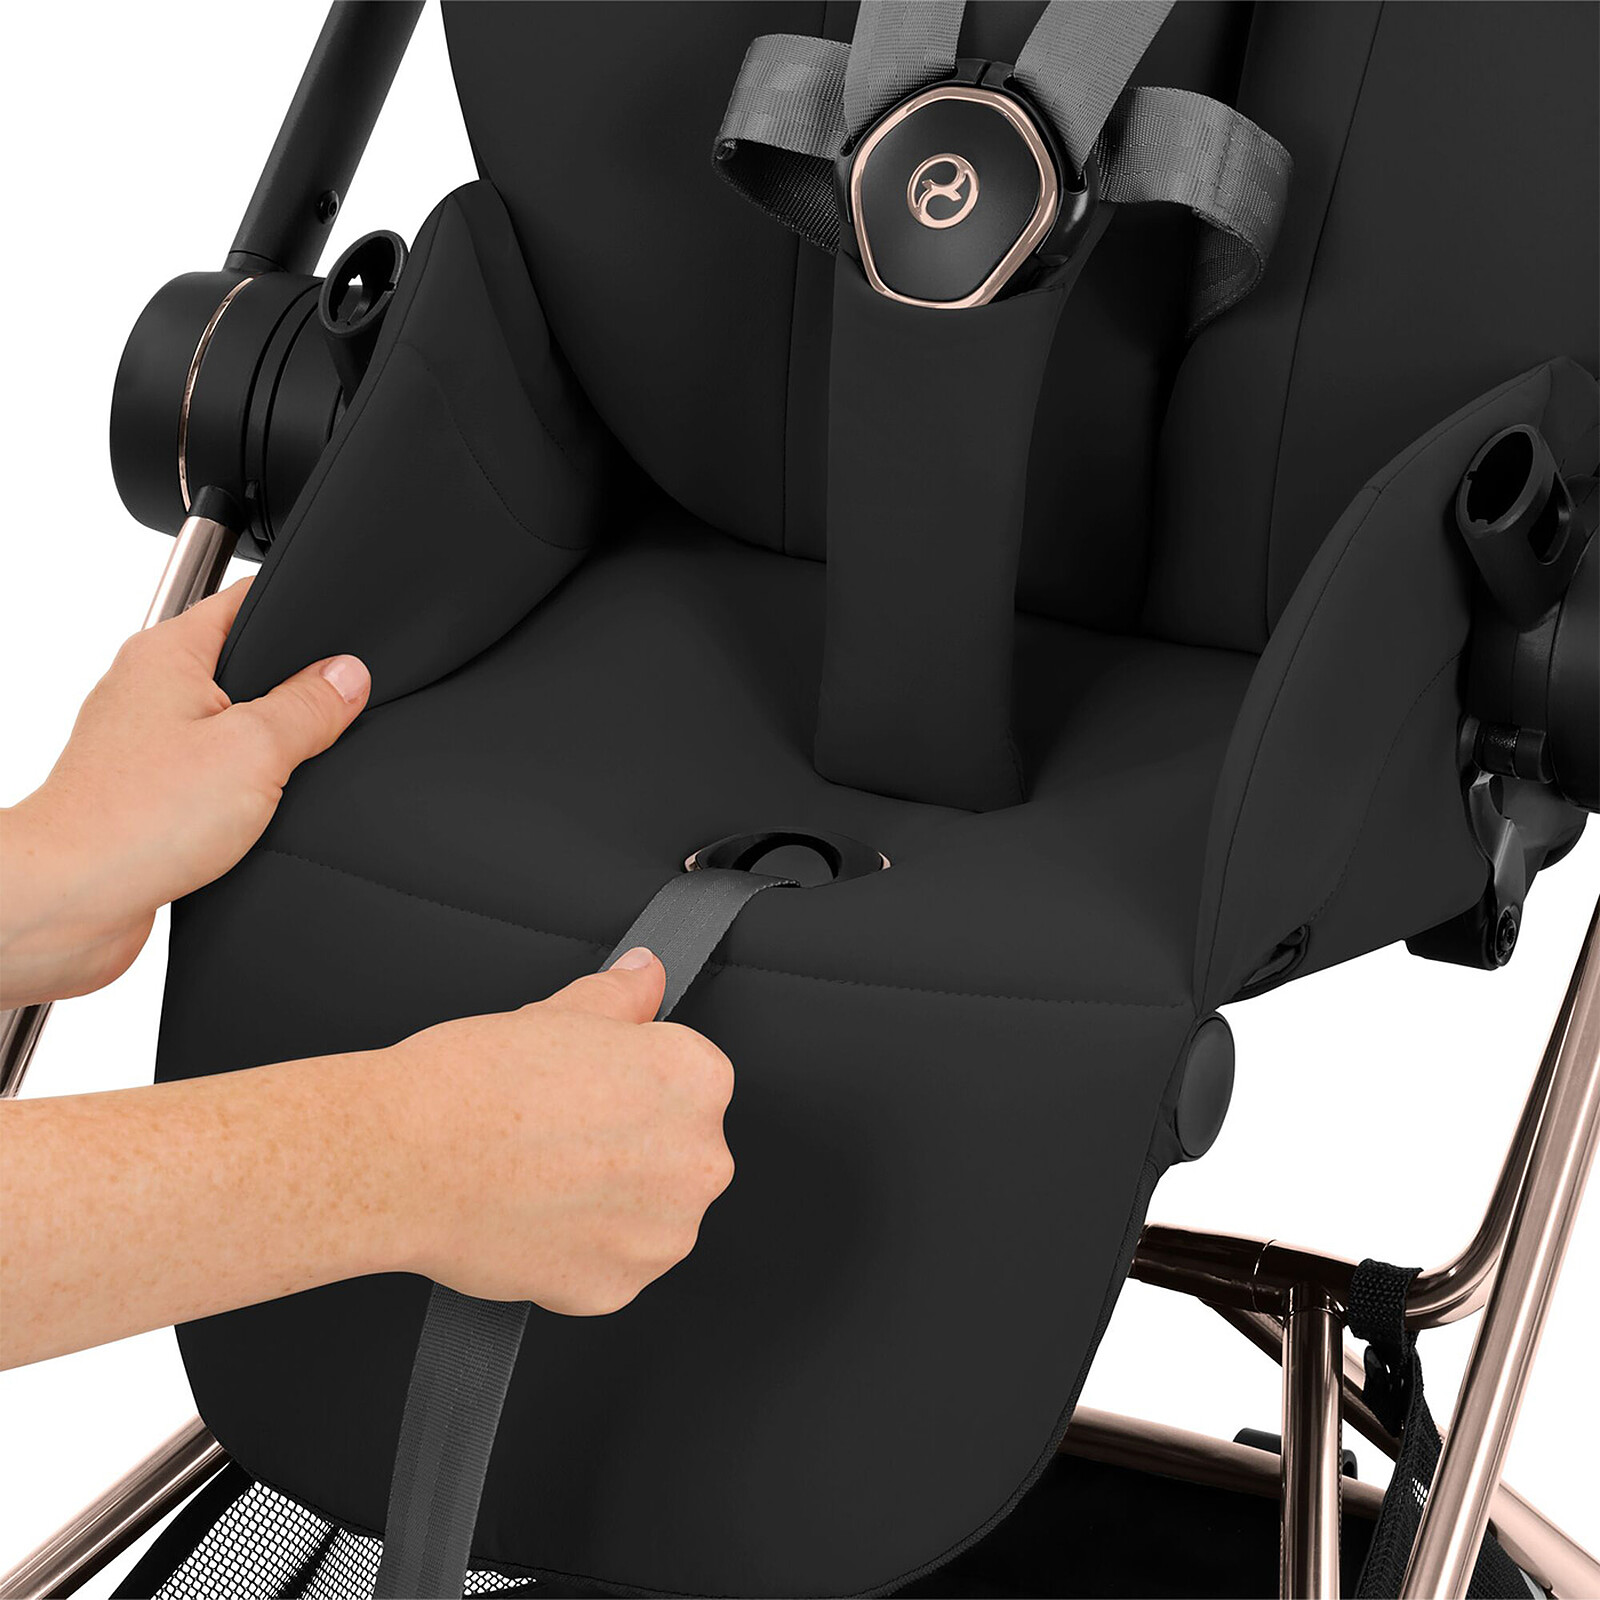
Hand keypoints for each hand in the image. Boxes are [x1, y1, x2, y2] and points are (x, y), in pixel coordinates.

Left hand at [0, 580, 369, 1007]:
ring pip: (227, 726)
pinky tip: (254, 816)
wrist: (71, 898)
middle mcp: (148, 689)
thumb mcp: (256, 750)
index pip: (247, 601)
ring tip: (280, 776)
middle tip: (322, 721)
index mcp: (169, 653)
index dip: (301, 613)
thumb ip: (309, 708)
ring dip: (262, 752)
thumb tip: (347, 676)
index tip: (344, 640)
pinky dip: (238, 791)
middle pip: (243, 667)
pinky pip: (209, 774)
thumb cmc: (134, 819)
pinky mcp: (145, 792)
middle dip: (290, 694)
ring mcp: (142, 742)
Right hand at [388, 949, 735, 1313]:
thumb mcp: (562, 1011)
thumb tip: (647, 974)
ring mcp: (662, 1235)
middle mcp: (699, 1162)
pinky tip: (533, 1219)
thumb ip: (623, 996)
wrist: (403, 1157)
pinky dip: (578, 1252)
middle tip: (559, 1133)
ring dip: (610, 1204)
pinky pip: (610, 1268)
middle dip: (630, 1146)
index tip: (589, 1089)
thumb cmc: (476, 1081)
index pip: (689, 1081)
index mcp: (697, 1081)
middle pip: (677, 1151)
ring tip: (542, 1175)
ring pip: (649, 1216)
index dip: (631, 1082)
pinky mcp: (617, 1289)